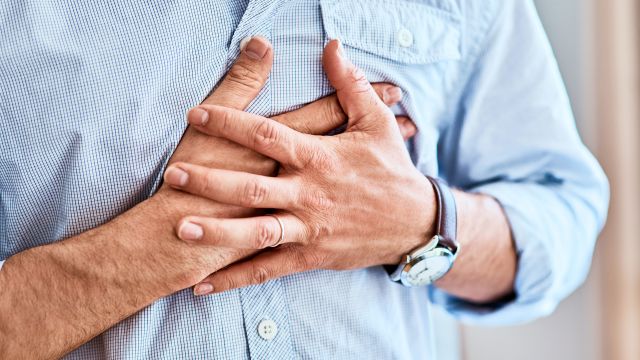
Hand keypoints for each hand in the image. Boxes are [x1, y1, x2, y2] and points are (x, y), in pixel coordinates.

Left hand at [164, 40, 433, 293]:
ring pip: (258, 232)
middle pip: (253, 186)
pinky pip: (269, 269)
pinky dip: (236, 277)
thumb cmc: (392, 170)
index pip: (268, 135)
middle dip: (211, 180)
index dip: (231, 123)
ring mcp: (310, 227)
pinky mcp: (311, 255)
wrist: (415, 222)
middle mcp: (310, 193)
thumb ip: (350, 84)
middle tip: (174, 173)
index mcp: (320, 157)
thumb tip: (333, 45)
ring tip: (181, 228)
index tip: (197, 114)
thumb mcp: (377, 122)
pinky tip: (204, 284)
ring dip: (218, 232)